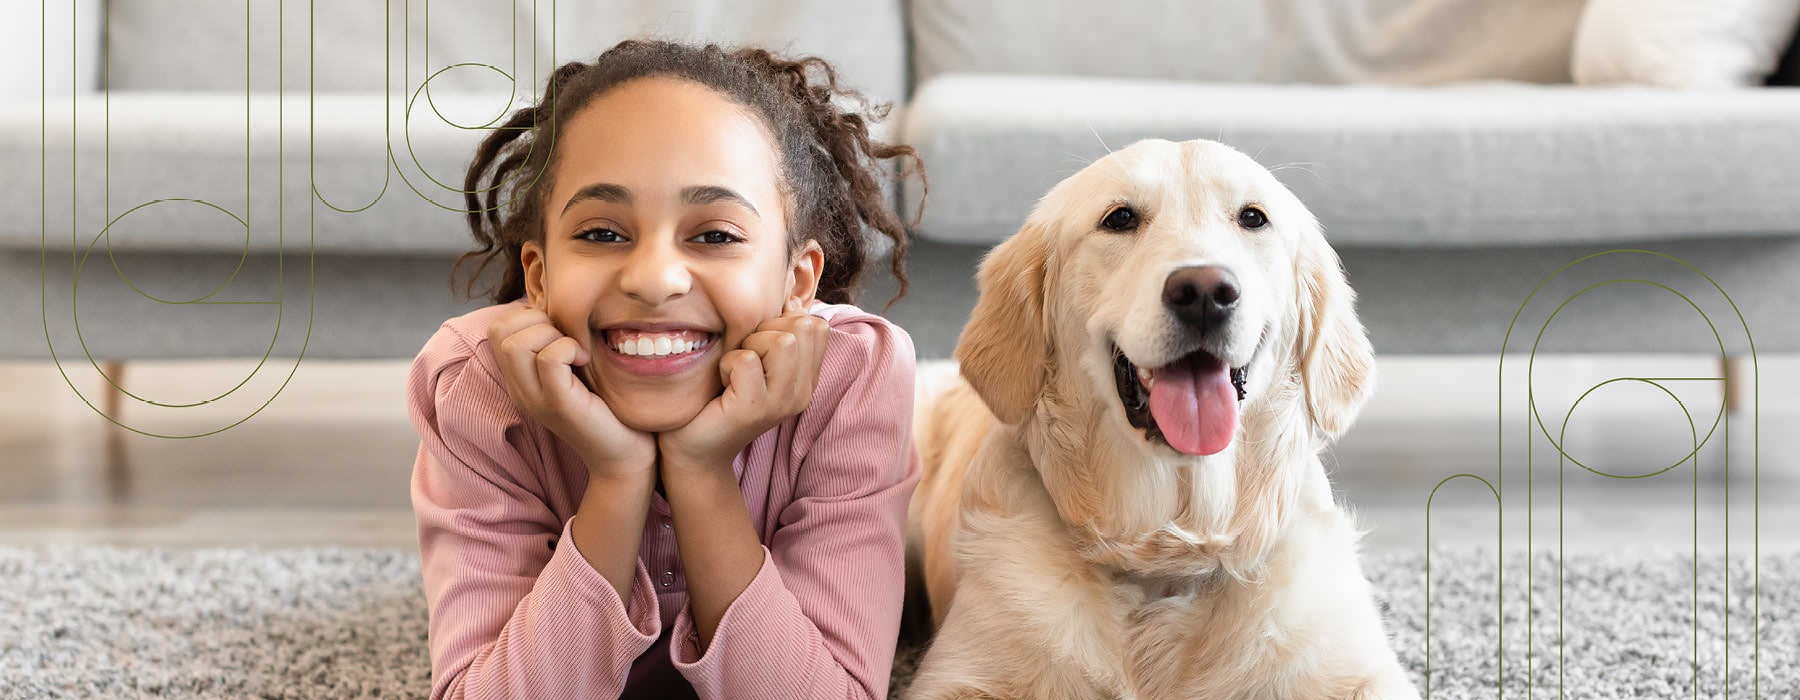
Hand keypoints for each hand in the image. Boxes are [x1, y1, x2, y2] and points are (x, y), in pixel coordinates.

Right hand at [486, 303, 657, 481]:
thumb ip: (559, 342)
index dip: (530, 316)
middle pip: (500, 331)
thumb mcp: (575, 369)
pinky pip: (549, 359)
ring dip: (552, 334)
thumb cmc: (608, 407)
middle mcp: (519, 389)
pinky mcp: (558, 405)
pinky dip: (569, 348)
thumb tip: (557, 305)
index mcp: (520, 379)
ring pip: (517, 343)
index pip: (498, 328)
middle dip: (537, 321)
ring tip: (577, 353)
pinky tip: (586, 361)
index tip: (561, 332)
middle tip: (568, 340)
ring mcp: (535, 398)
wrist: (624, 456)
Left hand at [658, 301, 830, 472]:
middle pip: (803, 327)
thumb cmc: (719, 396)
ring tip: (734, 371)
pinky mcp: (755, 409)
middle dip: (766, 331)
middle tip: (744, 359)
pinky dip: (727, 364)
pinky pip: (746, 360)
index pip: (817, 325)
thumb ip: (775, 334)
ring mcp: (782, 402)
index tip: (758, 347)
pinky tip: (722, 383)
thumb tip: (787, 297)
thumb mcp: (756, 360)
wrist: (693, 448)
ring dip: (748, 346)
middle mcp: (802, 392)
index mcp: (807, 379)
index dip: (783, 322)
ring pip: (781, 341)